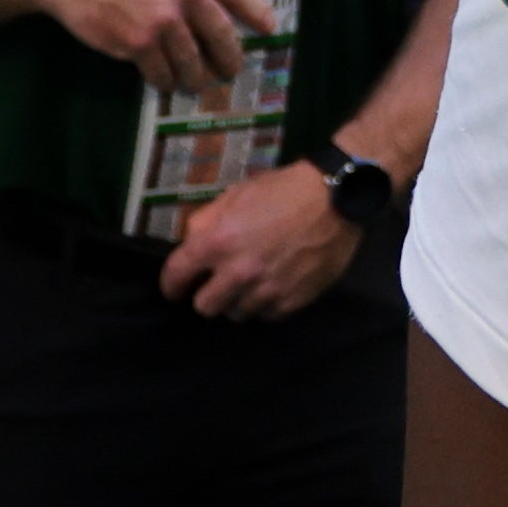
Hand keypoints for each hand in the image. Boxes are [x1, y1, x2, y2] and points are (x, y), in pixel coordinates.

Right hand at [18, 0, 276, 91]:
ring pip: (193, 61)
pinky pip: (162, 72)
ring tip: (197, 83)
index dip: (256, 15)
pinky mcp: (139, 43)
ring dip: (197, 77)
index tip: (268, 30)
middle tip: (230, 71)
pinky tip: (165, 83)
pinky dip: (165, 81)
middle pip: (222, 35)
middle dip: (229, 58)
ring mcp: (164, 19)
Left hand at [155, 158, 362, 321]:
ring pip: (236, 314)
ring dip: (238, 300)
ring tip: (251, 283)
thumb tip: (189, 243)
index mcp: (218, 243)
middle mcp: (238, 273)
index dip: (170, 285)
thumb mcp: (236, 193)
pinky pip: (266, 315)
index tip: (174, 289)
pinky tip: (274, 285)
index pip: (176, 275)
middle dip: (207, 294)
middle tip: (219, 282)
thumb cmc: (283, 191)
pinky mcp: (291, 302)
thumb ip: (206, 220)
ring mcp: (266, 291)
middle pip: (204, 306)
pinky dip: (265, 304)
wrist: (337, 199)